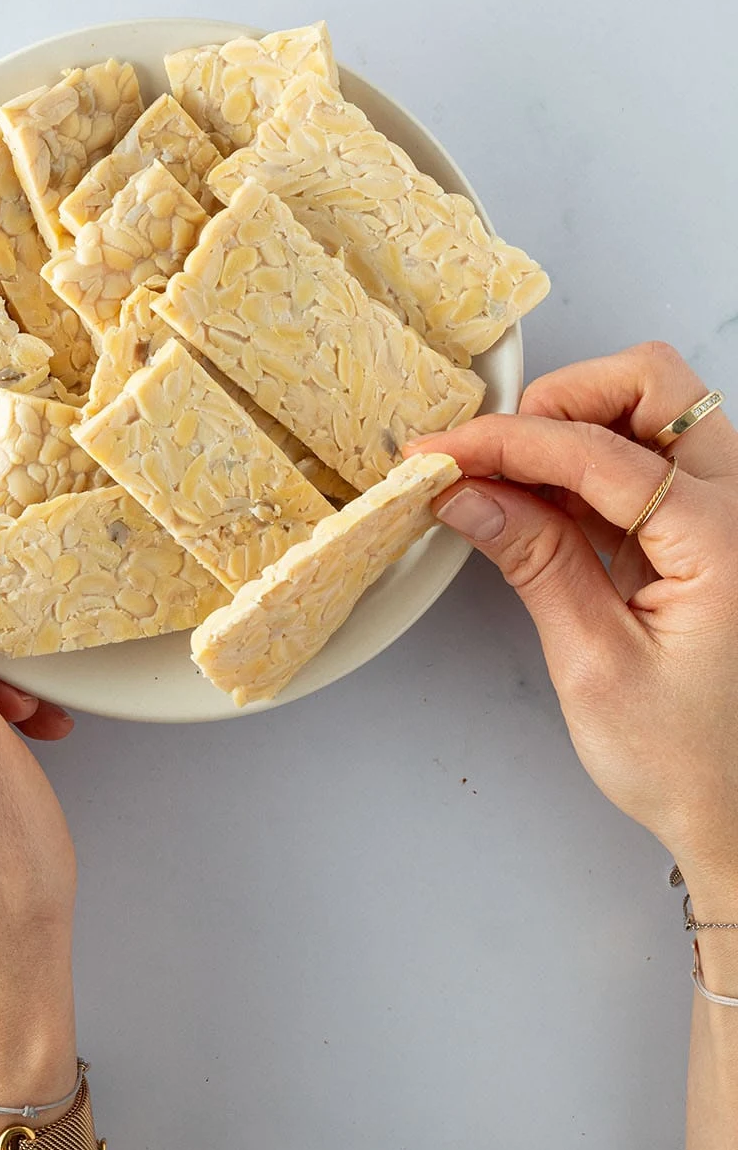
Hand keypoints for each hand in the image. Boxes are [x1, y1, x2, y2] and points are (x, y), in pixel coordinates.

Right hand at [411, 343, 737, 915]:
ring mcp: (736, 514)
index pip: (597, 452)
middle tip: (492, 458)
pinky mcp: (716, 528)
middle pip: (652, 385)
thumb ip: (534, 561)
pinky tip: (543, 511)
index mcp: (728, 543)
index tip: (441, 452)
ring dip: (575, 432)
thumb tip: (468, 493)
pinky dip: (592, 469)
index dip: (506, 443)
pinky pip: (654, 460)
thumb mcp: (595, 666)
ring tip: (510, 493)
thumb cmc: (694, 764)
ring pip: (655, 411)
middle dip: (561, 402)